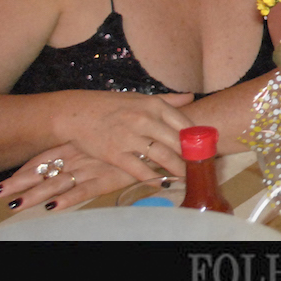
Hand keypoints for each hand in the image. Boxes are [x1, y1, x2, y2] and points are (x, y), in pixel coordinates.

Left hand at [0, 143, 150, 211]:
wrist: (175, 132)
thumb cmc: (150, 131)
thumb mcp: (124, 132)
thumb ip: (109, 139)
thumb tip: (106, 146)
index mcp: (85, 143)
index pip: (48, 156)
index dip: (27, 168)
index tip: (7, 179)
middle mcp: (86, 154)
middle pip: (47, 169)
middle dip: (21, 182)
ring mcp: (96, 166)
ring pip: (59, 182)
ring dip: (35, 194)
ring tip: (13, 205)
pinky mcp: (110, 177)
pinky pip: (84, 190)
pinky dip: (67, 199)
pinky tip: (52, 208)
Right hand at [48, 89, 193, 181]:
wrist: (75, 112)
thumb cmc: (110, 105)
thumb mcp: (140, 97)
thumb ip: (168, 100)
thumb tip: (191, 97)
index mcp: (153, 105)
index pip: (184, 123)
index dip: (197, 138)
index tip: (206, 147)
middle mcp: (144, 119)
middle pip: (176, 142)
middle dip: (191, 156)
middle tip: (201, 166)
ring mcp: (129, 137)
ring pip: (162, 156)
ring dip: (177, 169)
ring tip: (188, 176)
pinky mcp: (115, 154)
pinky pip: (139, 169)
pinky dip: (153, 178)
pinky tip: (162, 182)